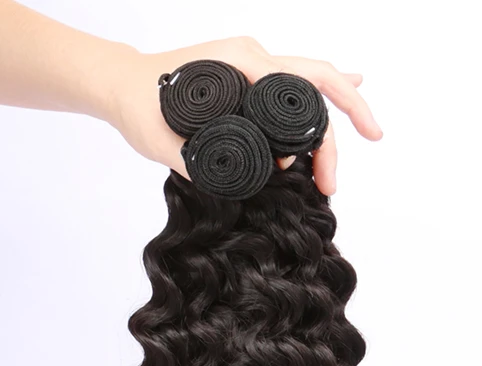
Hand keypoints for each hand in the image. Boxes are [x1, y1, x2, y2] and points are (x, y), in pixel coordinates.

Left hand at [100, 36, 382, 194]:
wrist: (119, 84)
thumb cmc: (139, 103)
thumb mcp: (164, 139)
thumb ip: (197, 161)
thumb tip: (246, 184)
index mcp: (240, 63)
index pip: (302, 95)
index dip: (327, 137)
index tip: (330, 176)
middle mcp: (253, 56)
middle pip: (316, 90)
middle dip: (333, 140)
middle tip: (330, 185)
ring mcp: (254, 63)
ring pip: (310, 89)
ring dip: (327, 130)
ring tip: (325, 175)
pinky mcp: (250, 76)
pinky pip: (297, 83)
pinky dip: (323, 95)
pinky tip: (353, 88)